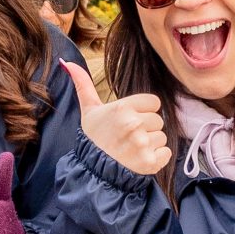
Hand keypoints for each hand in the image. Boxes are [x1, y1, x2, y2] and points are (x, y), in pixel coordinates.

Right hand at [64, 60, 170, 174]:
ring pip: (161, 137)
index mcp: (123, 108)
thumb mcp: (89, 110)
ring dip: (150, 144)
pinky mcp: (150, 162)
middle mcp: (134, 124)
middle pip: (158, 120)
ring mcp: (142, 144)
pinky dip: (156, 158)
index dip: (144, 111)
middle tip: (128, 137)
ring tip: (132, 149)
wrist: (92, 170)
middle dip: (146, 128)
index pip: (154, 103)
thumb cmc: (94, 138)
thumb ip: (84, 85)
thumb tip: (68, 63)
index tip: (130, 120)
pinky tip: (139, 158)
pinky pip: (166, 153)